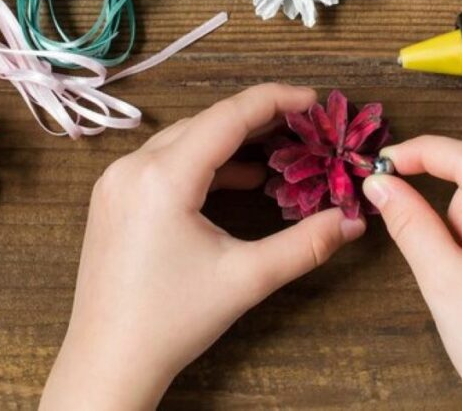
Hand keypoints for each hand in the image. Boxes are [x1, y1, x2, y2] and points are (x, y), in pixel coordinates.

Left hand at [40, 84, 366, 409]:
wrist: (109, 361)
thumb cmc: (171, 321)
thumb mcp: (247, 278)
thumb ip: (305, 244)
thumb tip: (352, 221)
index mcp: (163, 178)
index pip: (228, 116)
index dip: (275, 101)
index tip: (313, 100)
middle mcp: (132, 168)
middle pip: (206, 122)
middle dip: (257, 119)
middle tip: (303, 125)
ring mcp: (116, 182)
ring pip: (184, 140)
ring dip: (230, 140)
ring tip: (278, 147)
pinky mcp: (112, 199)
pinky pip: (164, 161)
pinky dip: (203, 162)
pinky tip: (236, 178)